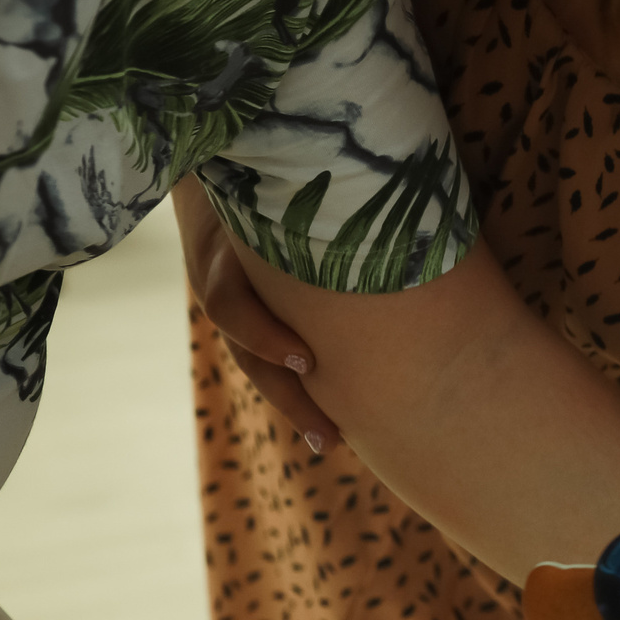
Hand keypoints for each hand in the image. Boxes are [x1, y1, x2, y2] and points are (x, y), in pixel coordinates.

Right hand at [171, 177, 337, 451]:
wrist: (224, 174)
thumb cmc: (269, 174)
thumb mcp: (277, 180)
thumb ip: (320, 192)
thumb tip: (395, 180)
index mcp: (224, 254)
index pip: (228, 304)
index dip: (265, 337)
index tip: (308, 362)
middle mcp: (226, 288)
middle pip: (247, 356)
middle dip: (289, 397)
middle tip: (331, 435)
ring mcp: (237, 307)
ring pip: (258, 369)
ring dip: (297, 408)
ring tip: (334, 445)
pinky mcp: (254, 317)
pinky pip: (272, 362)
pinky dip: (302, 392)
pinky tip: (338, 425)